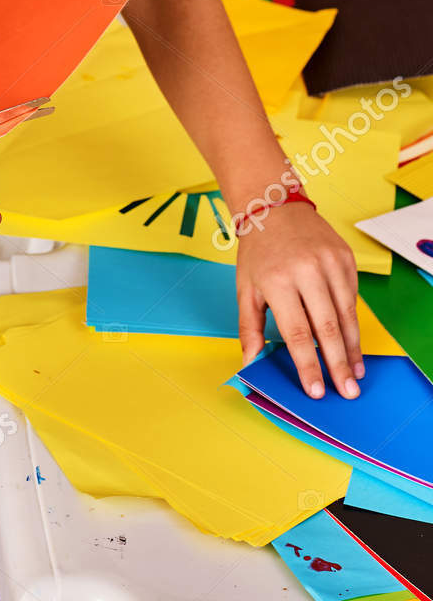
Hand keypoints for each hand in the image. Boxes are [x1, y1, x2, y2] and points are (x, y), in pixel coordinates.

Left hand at [236, 203, 362, 399]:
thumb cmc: (258, 252)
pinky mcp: (346, 258)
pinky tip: (353, 343)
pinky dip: (354, 323)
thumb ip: (250, 328)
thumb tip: (250, 363)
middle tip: (347, 392)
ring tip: (355, 374)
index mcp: (277, 281)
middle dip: (338, 364)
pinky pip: (353, 297)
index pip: (296, 333)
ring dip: (352, 348)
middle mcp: (307, 271)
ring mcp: (330, 263)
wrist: (275, 208)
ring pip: (346, 315)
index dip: (308, 365)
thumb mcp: (245, 288)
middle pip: (327, 328)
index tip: (316, 390)